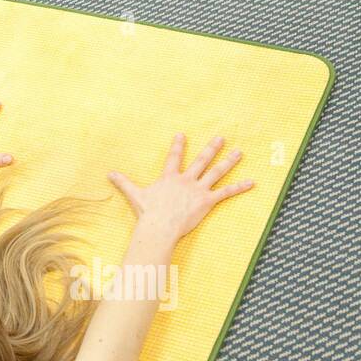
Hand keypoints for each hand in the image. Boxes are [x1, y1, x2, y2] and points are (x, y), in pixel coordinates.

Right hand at [108, 134, 253, 242]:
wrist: (160, 226)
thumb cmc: (148, 213)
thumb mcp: (135, 195)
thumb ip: (124, 182)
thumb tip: (109, 173)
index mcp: (170, 178)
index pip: (174, 157)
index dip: (178, 145)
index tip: (182, 134)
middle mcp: (186, 180)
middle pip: (202, 160)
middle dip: (212, 148)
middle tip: (221, 137)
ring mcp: (197, 189)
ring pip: (216, 172)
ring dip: (229, 162)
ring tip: (239, 152)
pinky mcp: (207, 201)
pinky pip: (225, 193)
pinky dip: (239, 187)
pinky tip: (251, 182)